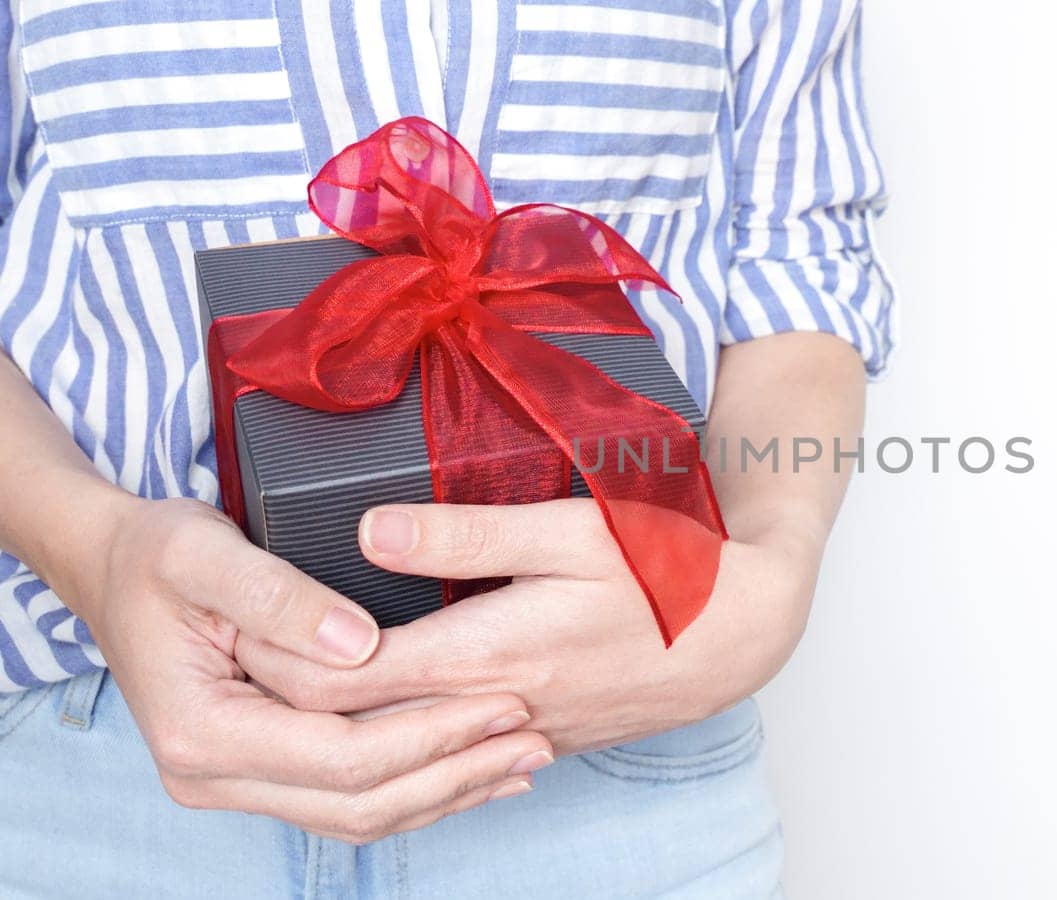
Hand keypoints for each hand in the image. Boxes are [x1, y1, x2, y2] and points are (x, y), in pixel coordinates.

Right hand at [67, 497, 553, 843]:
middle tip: (532, 738)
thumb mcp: (204, 553)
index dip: (431, 736)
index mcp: (203, 731)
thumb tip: (359, 645)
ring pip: (359, 816)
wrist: (113, 567)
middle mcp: (214, 774)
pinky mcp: (263, 770)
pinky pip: (349, 798)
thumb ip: (280, 598)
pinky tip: (475, 767)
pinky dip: (417, 787)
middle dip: (454, 773)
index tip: (503, 703)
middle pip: (358, 803)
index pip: (342, 757)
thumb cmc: (155, 555)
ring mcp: (236, 781)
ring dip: (446, 791)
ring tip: (523, 757)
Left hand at [236, 499, 818, 754]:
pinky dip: (397, 736)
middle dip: (286, 694)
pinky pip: (448, 753)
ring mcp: (517, 733)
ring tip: (281, 682)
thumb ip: (465, 531)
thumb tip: (369, 532)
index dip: (279, 655)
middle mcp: (493, 708)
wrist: (744, 632)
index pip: (345, 679)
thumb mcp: (569, 528)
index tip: (234, 618)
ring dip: (336, 721)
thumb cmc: (665, 570)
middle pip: (356, 725)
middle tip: (233, 649)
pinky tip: (373, 713)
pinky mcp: (541, 739)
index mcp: (488, 653)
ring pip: (400, 748)